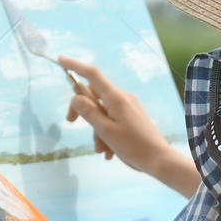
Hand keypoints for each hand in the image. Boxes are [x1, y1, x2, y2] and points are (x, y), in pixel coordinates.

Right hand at [60, 55, 200, 196]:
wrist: (159, 160)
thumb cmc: (133, 146)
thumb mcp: (105, 130)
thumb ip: (89, 112)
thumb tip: (76, 97)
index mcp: (116, 98)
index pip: (92, 75)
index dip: (75, 66)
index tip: (61, 60)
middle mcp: (122, 98)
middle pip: (94, 95)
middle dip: (83, 111)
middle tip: (71, 123)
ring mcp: (129, 107)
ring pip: (102, 112)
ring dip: (97, 130)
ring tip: (102, 150)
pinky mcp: (132, 117)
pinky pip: (112, 120)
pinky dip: (107, 134)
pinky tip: (110, 151)